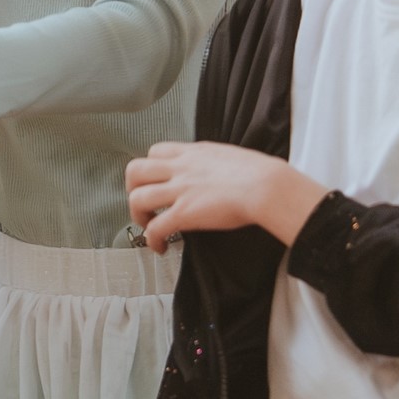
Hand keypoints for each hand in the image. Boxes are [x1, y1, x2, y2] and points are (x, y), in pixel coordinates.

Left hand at [125, 141, 328, 252]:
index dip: (151, 167)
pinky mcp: (184, 213)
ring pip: (136, 198)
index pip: (156, 150)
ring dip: (138, 216)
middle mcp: (180, 169)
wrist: (266, 186)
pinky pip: (154, 227)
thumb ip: (212, 162)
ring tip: (148, 227)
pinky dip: (151, 240)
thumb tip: (215, 172)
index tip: (157, 181)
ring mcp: (180, 190)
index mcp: (192, 153)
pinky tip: (160, 247)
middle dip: (132, 189)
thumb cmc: (259, 173)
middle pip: (135, 170)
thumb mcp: (228, 156)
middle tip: (144, 204)